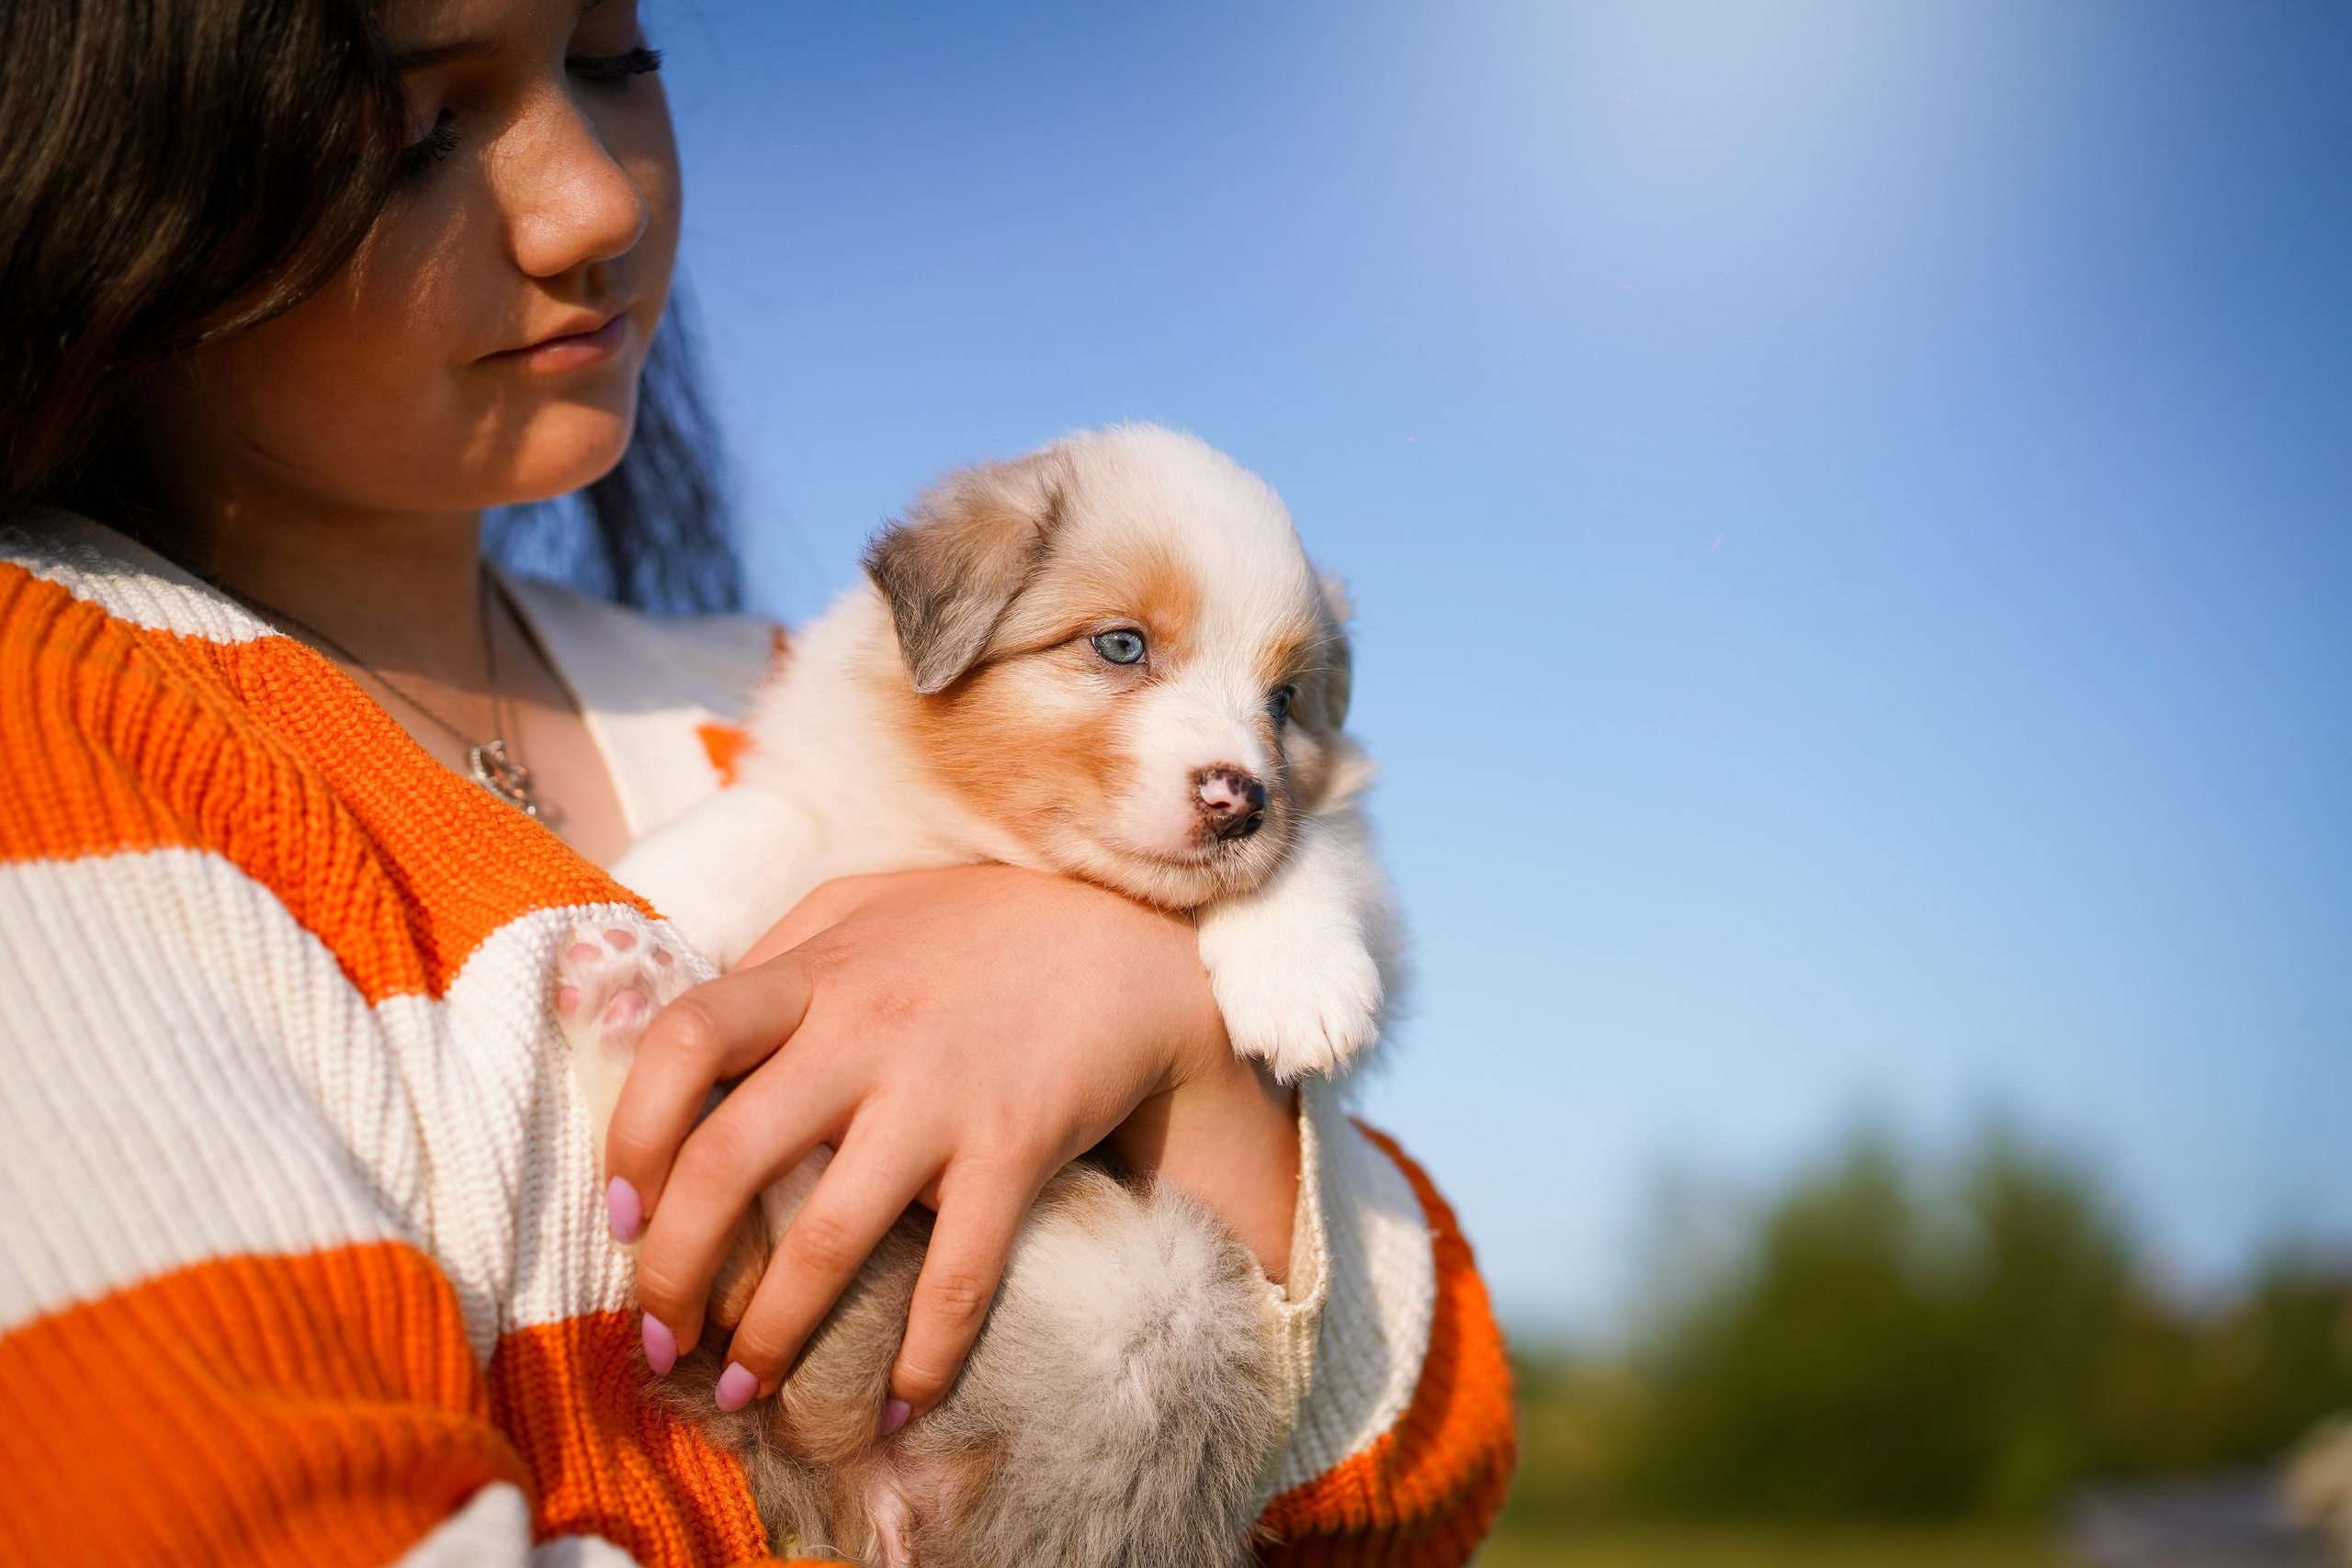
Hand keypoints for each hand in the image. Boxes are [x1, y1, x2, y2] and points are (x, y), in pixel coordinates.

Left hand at [602, 864, 1299, 1419]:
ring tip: (749, 1385)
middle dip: (674, 1270)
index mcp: (814, 973)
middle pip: (726, 1161)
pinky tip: (899, 1402)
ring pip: (824, 1238)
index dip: (633, 1132)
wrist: (1128, 944)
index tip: (624, 1210)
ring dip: (772, 1332)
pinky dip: (924, 1354)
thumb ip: (777, 955)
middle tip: (662, 1335)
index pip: (683, 1039)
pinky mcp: (1014, 1148)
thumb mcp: (866, 905)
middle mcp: (862, 1033)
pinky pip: (956, 1273)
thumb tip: (683, 1041)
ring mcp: (938, 1096)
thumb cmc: (981, 927)